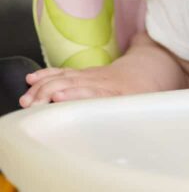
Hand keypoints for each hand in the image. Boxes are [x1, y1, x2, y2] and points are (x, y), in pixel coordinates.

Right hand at [20, 63, 136, 106]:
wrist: (147, 67)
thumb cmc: (143, 90)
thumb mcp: (143, 105)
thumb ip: (130, 116)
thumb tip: (124, 134)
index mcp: (116, 90)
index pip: (94, 91)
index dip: (76, 94)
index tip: (59, 97)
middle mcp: (100, 80)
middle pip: (72, 84)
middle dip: (49, 93)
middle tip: (33, 104)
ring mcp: (90, 75)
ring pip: (64, 78)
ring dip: (43, 88)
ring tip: (27, 100)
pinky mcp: (82, 73)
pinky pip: (62, 73)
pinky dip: (45, 76)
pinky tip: (32, 80)